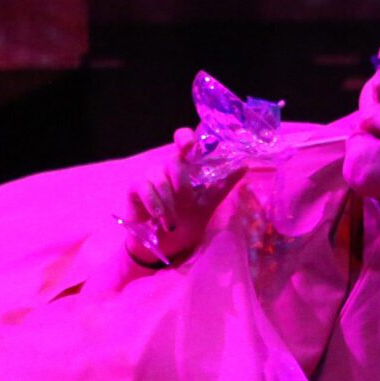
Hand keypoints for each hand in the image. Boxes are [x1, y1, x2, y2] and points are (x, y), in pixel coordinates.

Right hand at [121, 127, 242, 265]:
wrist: (166, 243)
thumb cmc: (187, 218)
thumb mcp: (208, 202)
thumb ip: (224, 184)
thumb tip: (244, 165)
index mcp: (185, 166)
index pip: (182, 140)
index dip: (185, 137)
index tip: (190, 144)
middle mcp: (166, 167)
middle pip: (173, 161)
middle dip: (183, 185)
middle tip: (187, 203)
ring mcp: (150, 176)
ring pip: (160, 179)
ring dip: (169, 204)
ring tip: (172, 223)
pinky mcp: (136, 188)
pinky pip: (145, 189)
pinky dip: (154, 205)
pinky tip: (159, 218)